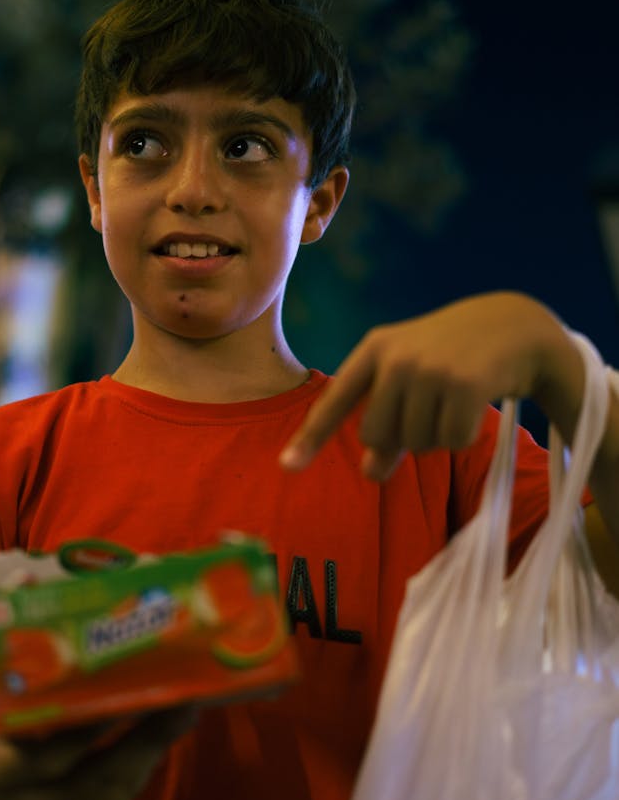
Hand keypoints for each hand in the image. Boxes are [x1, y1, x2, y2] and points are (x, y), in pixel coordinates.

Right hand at [0, 620, 197, 799]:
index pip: (49, 758)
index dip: (87, 732)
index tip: (120, 700)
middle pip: (97, 775)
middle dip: (142, 737)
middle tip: (178, 697)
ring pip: (118, 786)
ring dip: (154, 747)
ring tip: (186, 706)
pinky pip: (123, 794)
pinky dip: (146, 761)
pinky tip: (168, 729)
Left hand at [280, 292, 576, 480]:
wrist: (513, 326)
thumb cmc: (451, 356)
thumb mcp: (410, 379)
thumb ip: (386, 423)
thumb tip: (369, 473)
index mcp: (374, 349)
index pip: (335, 400)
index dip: (311, 436)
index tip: (286, 467)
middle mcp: (397, 357)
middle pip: (375, 434)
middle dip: (400, 438)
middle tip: (429, 409)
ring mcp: (431, 370)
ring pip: (416, 442)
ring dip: (436, 437)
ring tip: (454, 401)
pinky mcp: (465, 384)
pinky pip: (452, 440)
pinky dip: (463, 435)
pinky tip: (475, 406)